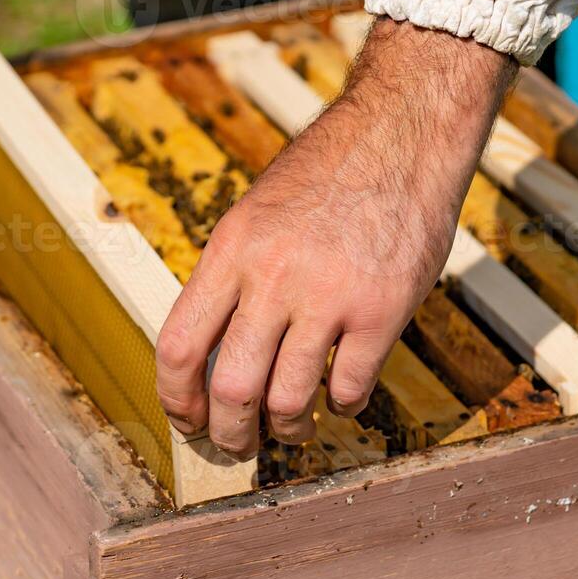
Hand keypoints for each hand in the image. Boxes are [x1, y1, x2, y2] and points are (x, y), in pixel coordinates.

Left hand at [155, 22, 516, 456]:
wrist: (400, 135)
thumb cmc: (325, 176)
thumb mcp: (254, 215)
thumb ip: (232, 278)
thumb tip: (210, 352)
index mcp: (230, 252)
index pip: (179, 346)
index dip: (176, 400)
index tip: (188, 419)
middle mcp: (272, 277)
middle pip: (231, 389)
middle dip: (230, 433)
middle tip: (239, 443)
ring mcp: (328, 296)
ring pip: (288, 399)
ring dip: (287, 428)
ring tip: (292, 427)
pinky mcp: (382, 309)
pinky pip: (349, 387)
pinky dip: (342, 406)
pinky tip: (342, 398)